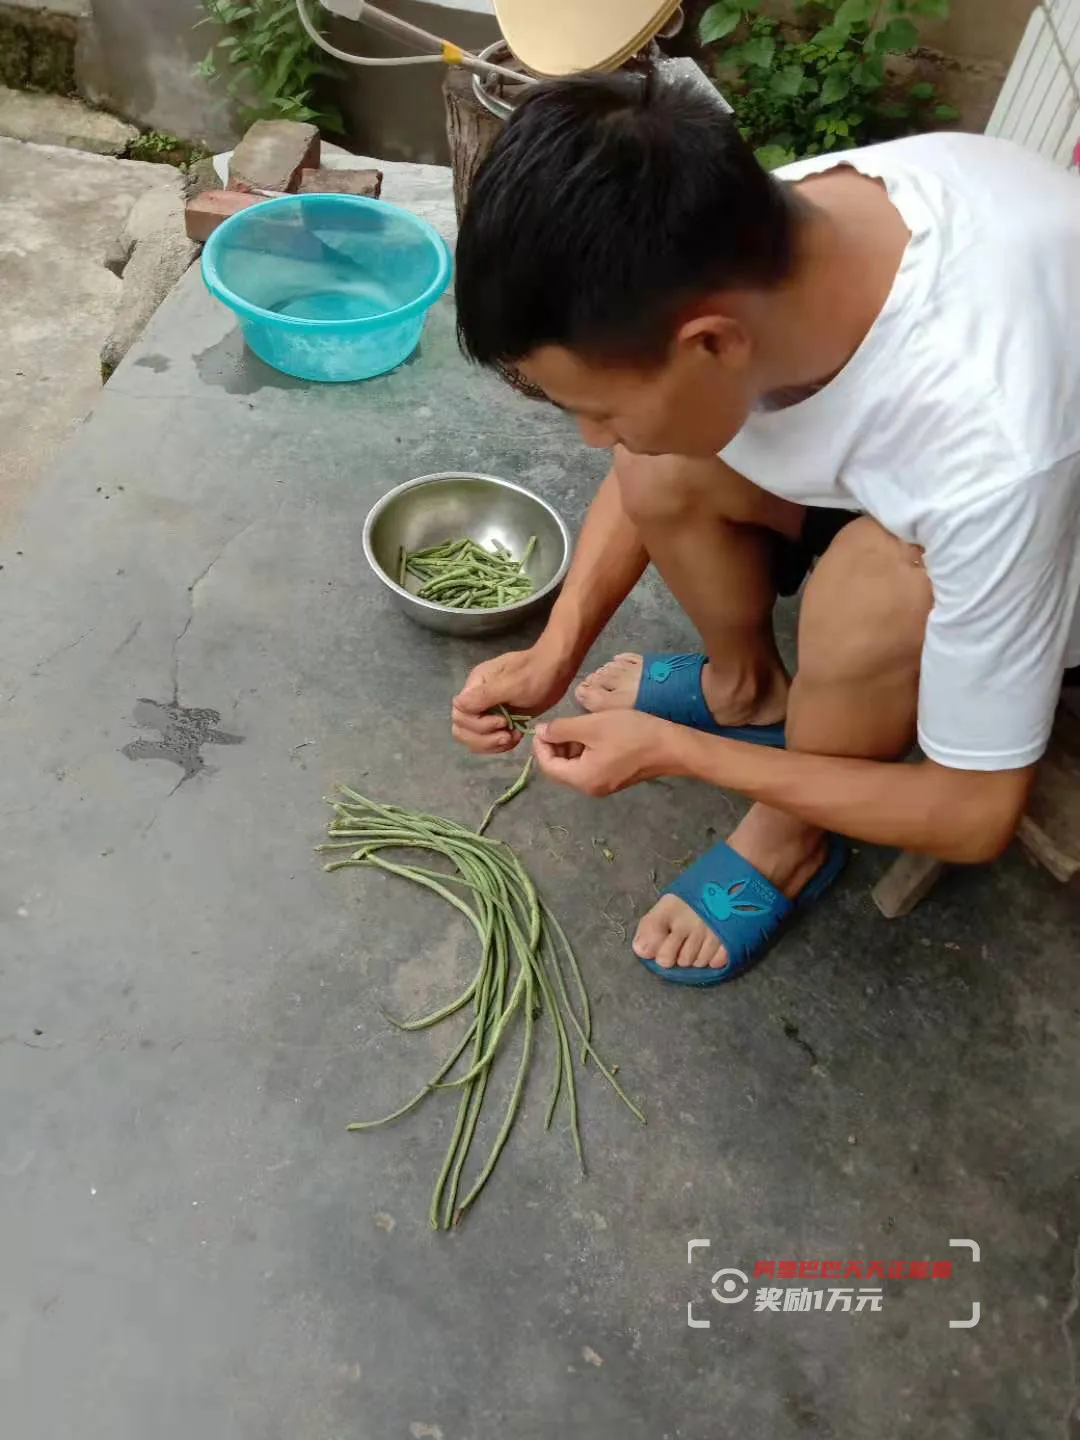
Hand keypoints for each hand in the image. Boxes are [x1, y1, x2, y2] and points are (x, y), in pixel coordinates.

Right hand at [451, 641, 575, 753]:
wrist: (556, 670)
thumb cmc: (536, 674)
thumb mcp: (511, 684)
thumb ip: (483, 696)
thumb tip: (456, 704)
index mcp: (475, 686)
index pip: (460, 714)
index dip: (478, 724)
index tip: (503, 721)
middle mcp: (476, 699)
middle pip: (462, 729)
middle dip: (483, 738)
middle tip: (507, 735)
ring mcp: (487, 711)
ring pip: (473, 738)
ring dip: (491, 744)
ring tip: (512, 737)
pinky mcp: (499, 721)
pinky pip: (489, 740)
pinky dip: (500, 744)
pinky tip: (517, 737)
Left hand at [532, 711, 681, 796]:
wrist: (672, 746)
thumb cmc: (631, 734)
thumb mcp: (592, 726)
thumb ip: (562, 729)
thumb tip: (541, 732)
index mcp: (582, 779)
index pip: (548, 766)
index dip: (541, 746)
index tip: (543, 725)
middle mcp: (590, 788)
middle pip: (561, 769)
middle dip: (556, 746)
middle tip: (560, 723)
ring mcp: (604, 786)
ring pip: (575, 767)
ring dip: (571, 747)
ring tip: (577, 725)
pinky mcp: (615, 779)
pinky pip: (590, 767)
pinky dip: (585, 751)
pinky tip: (592, 734)